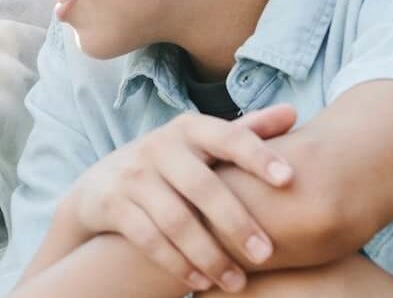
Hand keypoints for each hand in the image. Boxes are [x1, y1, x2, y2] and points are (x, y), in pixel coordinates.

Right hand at [61, 104, 298, 292]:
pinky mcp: (113, 204)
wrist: (100, 184)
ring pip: (176, 220)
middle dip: (236, 223)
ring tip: (236, 282)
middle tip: (265, 254)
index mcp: (188, 130)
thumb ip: (244, 132)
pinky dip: (177, 264)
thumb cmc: (170, 165)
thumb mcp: (200, 144)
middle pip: (203, 187)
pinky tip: (201, 282)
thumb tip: (292, 112)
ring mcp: (133, 176)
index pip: (227, 137)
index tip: (288, 180)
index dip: (257, 156)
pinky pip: (149, 239)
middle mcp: (158, 147)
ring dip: (209, 255)